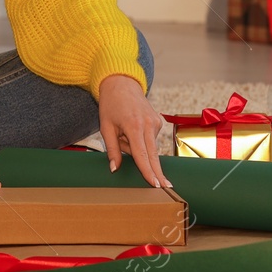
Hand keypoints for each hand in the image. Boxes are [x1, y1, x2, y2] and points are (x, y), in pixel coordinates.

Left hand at [97, 73, 169, 187]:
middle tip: (166, 187)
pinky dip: (140, 140)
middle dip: (158, 172)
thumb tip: (115, 169)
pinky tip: (130, 128)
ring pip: (148, 147)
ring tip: (122, 132)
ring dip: (136, 148)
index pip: (142, 155)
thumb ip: (112, 150)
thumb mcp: (105, 127)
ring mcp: (155, 123)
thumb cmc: (110, 104)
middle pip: (153, 155)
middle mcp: (148, 125)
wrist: (121, 84)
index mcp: (134, 126)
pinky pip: (149, 139)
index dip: (148, 171)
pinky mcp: (158, 122)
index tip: (156, 184)